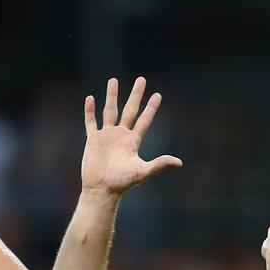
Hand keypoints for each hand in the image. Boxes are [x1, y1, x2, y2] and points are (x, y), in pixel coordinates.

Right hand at [81, 77, 182, 196]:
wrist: (101, 189)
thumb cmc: (122, 182)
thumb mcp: (143, 172)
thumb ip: (160, 164)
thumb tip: (179, 163)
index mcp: (133, 141)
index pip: (144, 120)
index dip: (151, 108)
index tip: (157, 95)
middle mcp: (121, 135)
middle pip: (130, 110)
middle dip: (135, 95)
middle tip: (141, 79)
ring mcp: (106, 136)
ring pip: (110, 111)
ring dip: (111, 96)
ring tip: (113, 80)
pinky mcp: (93, 140)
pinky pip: (91, 122)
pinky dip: (90, 111)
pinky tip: (90, 98)